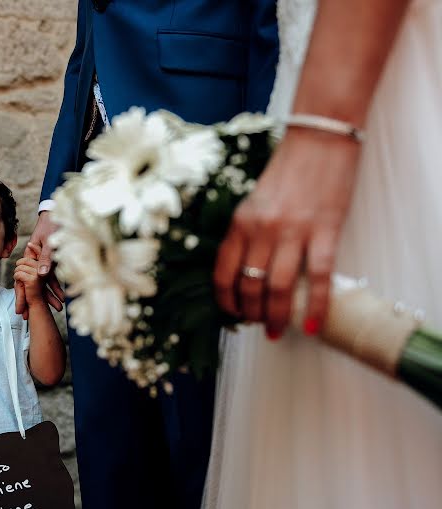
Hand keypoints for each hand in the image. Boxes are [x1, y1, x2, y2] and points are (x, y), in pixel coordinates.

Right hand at [14, 211, 63, 318]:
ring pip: (43, 283)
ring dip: (49, 296)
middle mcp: (34, 263)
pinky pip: (53, 277)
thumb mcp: (48, 241)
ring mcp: (43, 263)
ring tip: (56, 309)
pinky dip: (56, 286)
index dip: (21, 296)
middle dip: (34, 301)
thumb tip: (41, 275)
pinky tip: (62, 297)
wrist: (58, 214)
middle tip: (32, 317)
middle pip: (32, 285)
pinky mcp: (52, 262)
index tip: (22, 310)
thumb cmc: (51, 224)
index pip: (22, 281)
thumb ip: (45, 258)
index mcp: (28, 258)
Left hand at [213, 127, 360, 337]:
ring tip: (279, 331)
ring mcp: (293, 232)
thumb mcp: (254, 203)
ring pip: (279, 288)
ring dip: (278, 316)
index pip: (223, 274)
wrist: (320, 138)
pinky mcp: (325, 231)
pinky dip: (317, 306)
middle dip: (252, 314)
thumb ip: (248, 235)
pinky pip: (319, 278)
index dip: (226, 301)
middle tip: (259, 325)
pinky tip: (315, 324)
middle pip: (249, 286)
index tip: (233, 314)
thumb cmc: (288, 171)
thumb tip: (249, 272)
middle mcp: (261, 230)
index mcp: (239, 223)